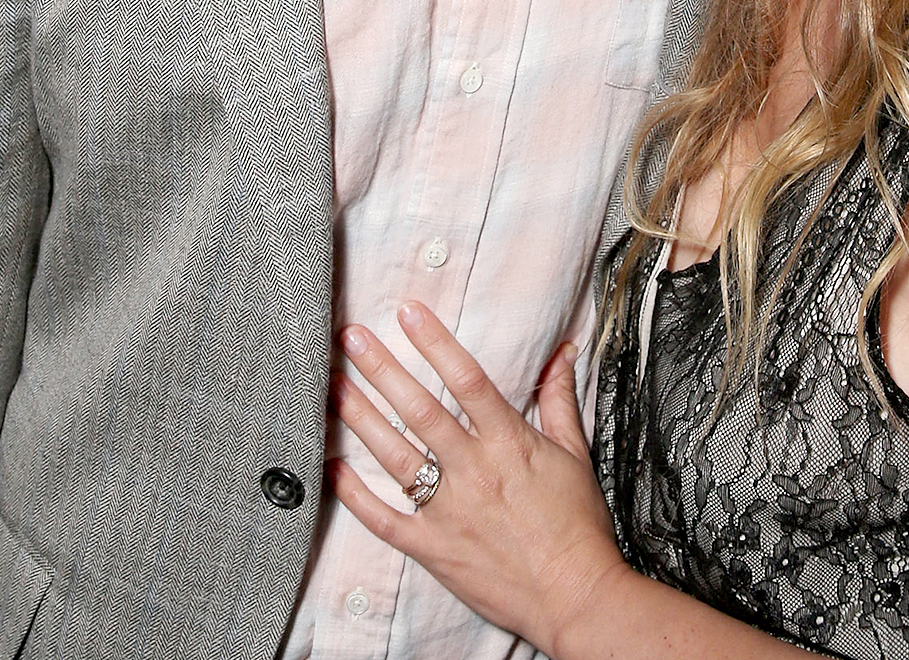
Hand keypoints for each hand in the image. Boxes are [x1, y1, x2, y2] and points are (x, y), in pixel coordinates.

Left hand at [329, 305, 627, 656]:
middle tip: (351, 338)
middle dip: (382, 369)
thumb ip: (559, 399)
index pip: (466, 379)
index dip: (435, 342)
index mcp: (508, 442)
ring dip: (360, 418)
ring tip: (333, 386)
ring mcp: (447, 510)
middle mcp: (472, 470)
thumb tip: (562, 352)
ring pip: (394, 455)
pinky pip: (384, 520)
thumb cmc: (577, 525)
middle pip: (419, 409)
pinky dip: (354, 495)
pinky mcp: (432, 548)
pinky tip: (331, 467)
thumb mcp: (574, 454)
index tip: (408, 312)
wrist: (574, 596)